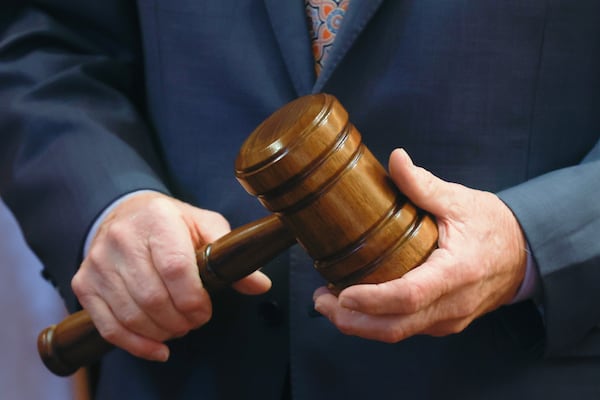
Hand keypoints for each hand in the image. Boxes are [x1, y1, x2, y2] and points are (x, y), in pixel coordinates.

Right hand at [71, 192, 270, 360]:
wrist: (125, 215)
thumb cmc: (171, 223)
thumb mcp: (204, 225)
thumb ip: (228, 254)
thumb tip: (260, 285)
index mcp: (157, 218)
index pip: (175, 267)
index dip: (194, 298)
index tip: (205, 309)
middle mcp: (122, 238)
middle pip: (153, 297)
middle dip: (181, 320)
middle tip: (195, 320)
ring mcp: (99, 262)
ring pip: (131, 315)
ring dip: (162, 332)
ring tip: (179, 327)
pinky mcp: (84, 283)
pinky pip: (108, 327)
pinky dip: (136, 345)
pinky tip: (159, 348)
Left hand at [313, 148, 526, 341]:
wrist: (523, 256)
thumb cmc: (493, 227)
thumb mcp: (460, 200)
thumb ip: (424, 185)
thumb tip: (396, 158)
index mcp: (457, 272)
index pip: (409, 296)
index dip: (373, 299)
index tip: (342, 294)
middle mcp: (452, 304)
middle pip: (396, 327)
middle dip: (353, 321)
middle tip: (320, 302)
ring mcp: (448, 318)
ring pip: (398, 333)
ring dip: (360, 325)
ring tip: (328, 304)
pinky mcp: (443, 322)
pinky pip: (407, 329)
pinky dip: (377, 322)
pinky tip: (356, 306)